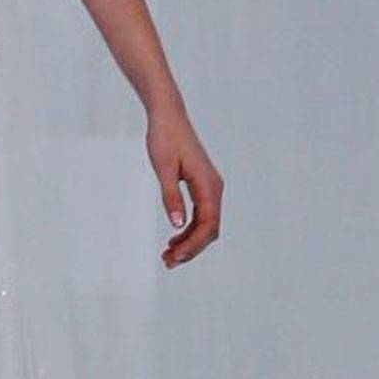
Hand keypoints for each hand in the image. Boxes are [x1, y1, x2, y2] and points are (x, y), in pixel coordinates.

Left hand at [146, 100, 223, 267]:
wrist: (168, 117)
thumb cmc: (164, 139)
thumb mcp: (163, 169)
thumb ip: (171, 197)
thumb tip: (177, 224)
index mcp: (208, 185)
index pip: (208, 225)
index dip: (192, 245)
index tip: (174, 257)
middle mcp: (214, 188)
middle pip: (209, 229)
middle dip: (191, 248)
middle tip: (167, 262)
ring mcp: (210, 187)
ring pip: (206, 224)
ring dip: (190, 241)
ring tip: (168, 255)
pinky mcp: (202, 185)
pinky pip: (201, 214)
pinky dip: (189, 229)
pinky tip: (174, 237)